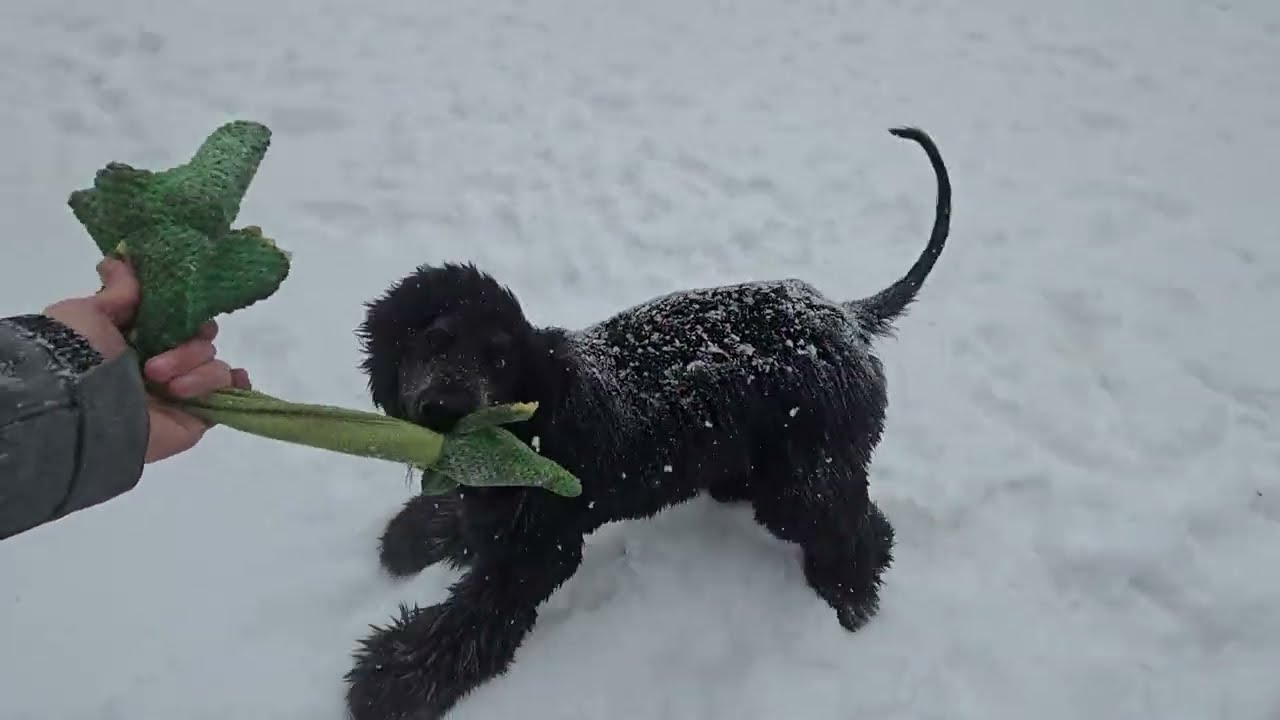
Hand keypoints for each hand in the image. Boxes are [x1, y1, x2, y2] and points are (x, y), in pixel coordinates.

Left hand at [42, 257, 250, 462]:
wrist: (79, 410)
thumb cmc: (79, 358)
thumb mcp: (88, 314)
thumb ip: (117, 292)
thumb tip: (119, 259)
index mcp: (137, 341)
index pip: (179, 320)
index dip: (186, 313)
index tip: (181, 309)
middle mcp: (161, 366)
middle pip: (202, 341)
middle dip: (187, 347)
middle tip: (154, 366)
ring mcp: (180, 394)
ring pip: (215, 365)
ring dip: (196, 369)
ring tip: (164, 385)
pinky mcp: (196, 417)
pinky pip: (229, 394)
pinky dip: (236, 384)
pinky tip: (235, 380)